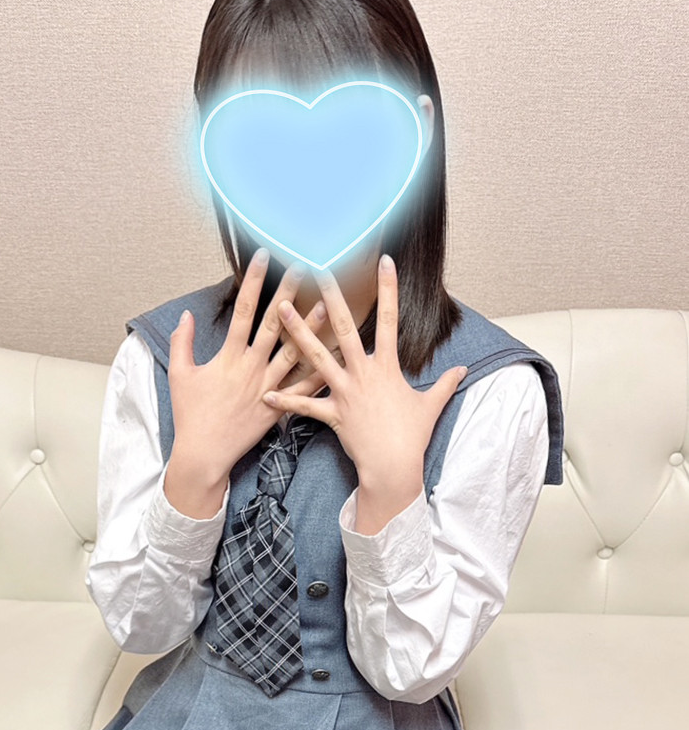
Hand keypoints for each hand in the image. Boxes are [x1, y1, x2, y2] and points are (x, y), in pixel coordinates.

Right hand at [167, 248, 328, 478]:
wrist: (204, 454)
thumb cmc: (190, 415)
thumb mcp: (179, 375)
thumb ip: (182, 342)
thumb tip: (186, 314)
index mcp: (229, 358)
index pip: (244, 311)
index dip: (254, 282)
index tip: (263, 257)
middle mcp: (252, 369)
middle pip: (275, 325)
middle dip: (289, 293)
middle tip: (304, 268)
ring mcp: (269, 389)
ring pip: (296, 352)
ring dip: (313, 327)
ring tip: (329, 303)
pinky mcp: (279, 409)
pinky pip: (304, 390)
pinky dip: (320, 373)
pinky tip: (337, 357)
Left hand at [260, 254, 467, 481]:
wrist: (394, 467)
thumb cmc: (412, 436)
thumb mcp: (431, 406)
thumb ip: (446, 384)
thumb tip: (463, 371)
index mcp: (387, 368)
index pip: (391, 320)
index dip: (389, 289)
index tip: (385, 262)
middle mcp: (364, 374)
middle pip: (345, 329)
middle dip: (332, 298)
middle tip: (319, 272)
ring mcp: (345, 392)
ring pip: (317, 357)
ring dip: (297, 332)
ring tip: (279, 308)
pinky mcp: (332, 414)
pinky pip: (305, 405)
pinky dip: (286, 400)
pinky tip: (266, 393)